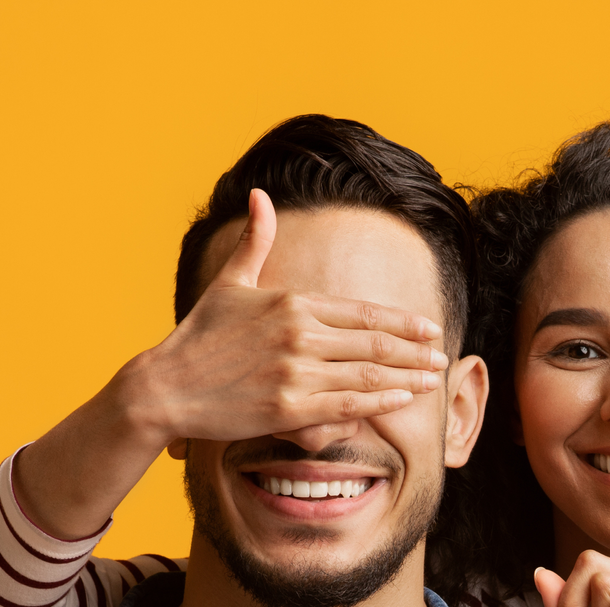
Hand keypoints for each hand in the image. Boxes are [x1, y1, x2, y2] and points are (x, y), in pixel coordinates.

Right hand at [125, 188, 448, 451]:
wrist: (167, 385)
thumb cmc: (199, 338)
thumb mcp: (230, 283)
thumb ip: (255, 242)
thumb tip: (261, 197)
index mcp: (292, 302)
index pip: (362, 312)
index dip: (402, 322)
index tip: (427, 328)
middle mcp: (299, 334)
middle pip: (374, 342)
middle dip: (414, 349)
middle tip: (441, 354)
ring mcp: (295, 371)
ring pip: (367, 373)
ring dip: (407, 376)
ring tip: (433, 379)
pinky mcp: (288, 407)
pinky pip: (347, 404)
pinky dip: (380, 401)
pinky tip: (403, 399)